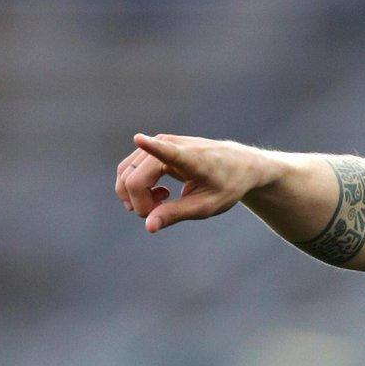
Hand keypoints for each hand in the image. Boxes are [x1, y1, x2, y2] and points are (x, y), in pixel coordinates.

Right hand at [115, 134, 275, 232]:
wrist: (238, 165)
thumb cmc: (226, 186)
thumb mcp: (205, 206)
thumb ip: (175, 214)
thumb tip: (148, 226)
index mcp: (190, 158)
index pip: (167, 151)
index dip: (151, 147)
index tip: (140, 139)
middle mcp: (169, 144)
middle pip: (133, 179)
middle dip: (140, 204)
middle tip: (162, 214)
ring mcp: (157, 143)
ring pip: (125, 175)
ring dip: (136, 197)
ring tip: (163, 203)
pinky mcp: (150, 147)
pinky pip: (128, 171)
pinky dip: (135, 189)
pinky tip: (159, 195)